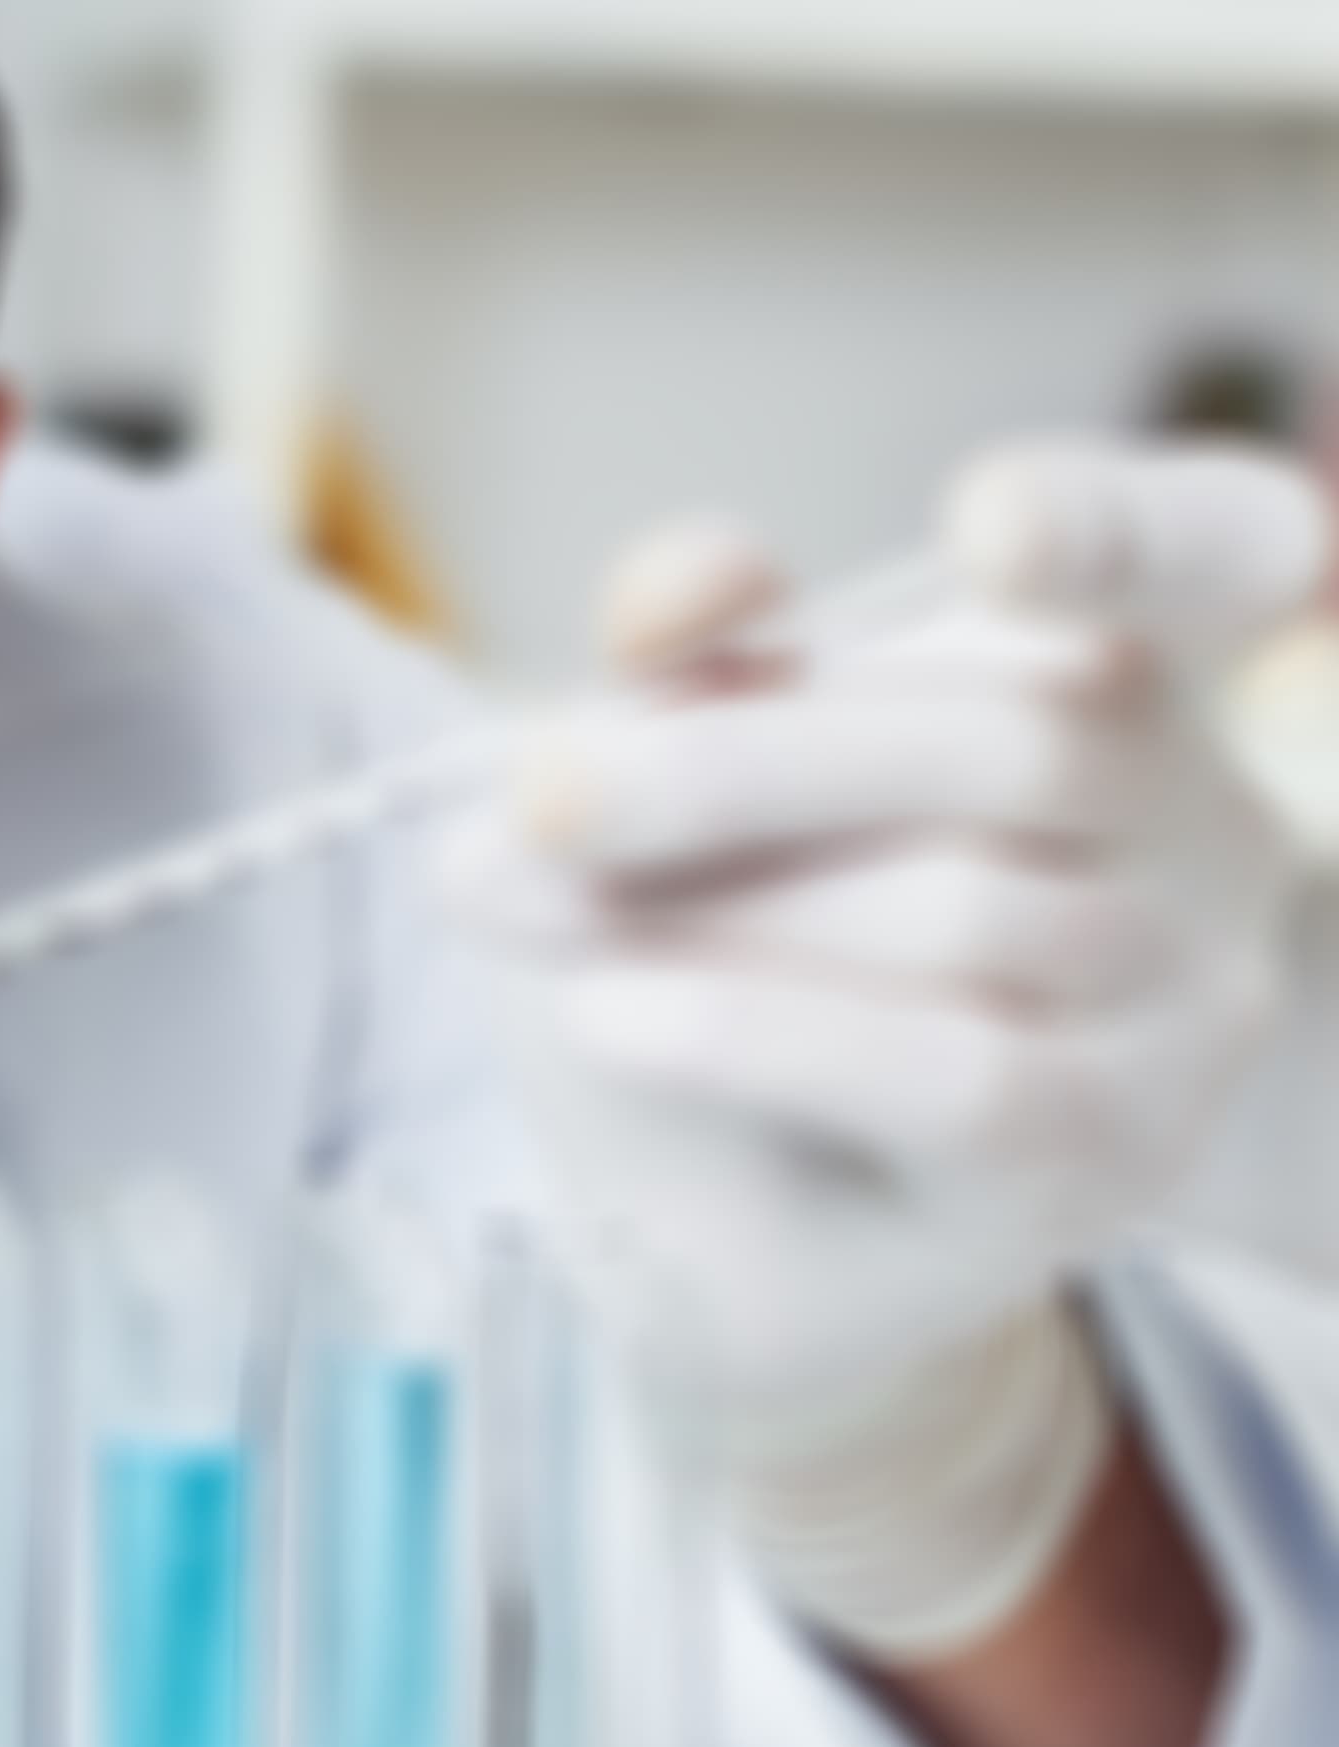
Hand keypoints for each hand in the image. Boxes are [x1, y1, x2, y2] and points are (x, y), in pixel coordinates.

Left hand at [453, 441, 1320, 1654]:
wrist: (710, 1221)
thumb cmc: (709, 952)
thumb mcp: (676, 787)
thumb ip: (692, 669)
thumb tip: (678, 595)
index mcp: (1123, 677)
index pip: (1209, 550)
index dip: (1118, 528)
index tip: (986, 525)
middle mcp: (1205, 827)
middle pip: (1009, 741)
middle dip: (735, 766)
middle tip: (542, 795)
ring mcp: (1186, 1000)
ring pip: (961, 907)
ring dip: (711, 909)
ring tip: (537, 919)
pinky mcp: (1112, 1150)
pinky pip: (952, 1074)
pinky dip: (756, 1032)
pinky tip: (610, 1014)